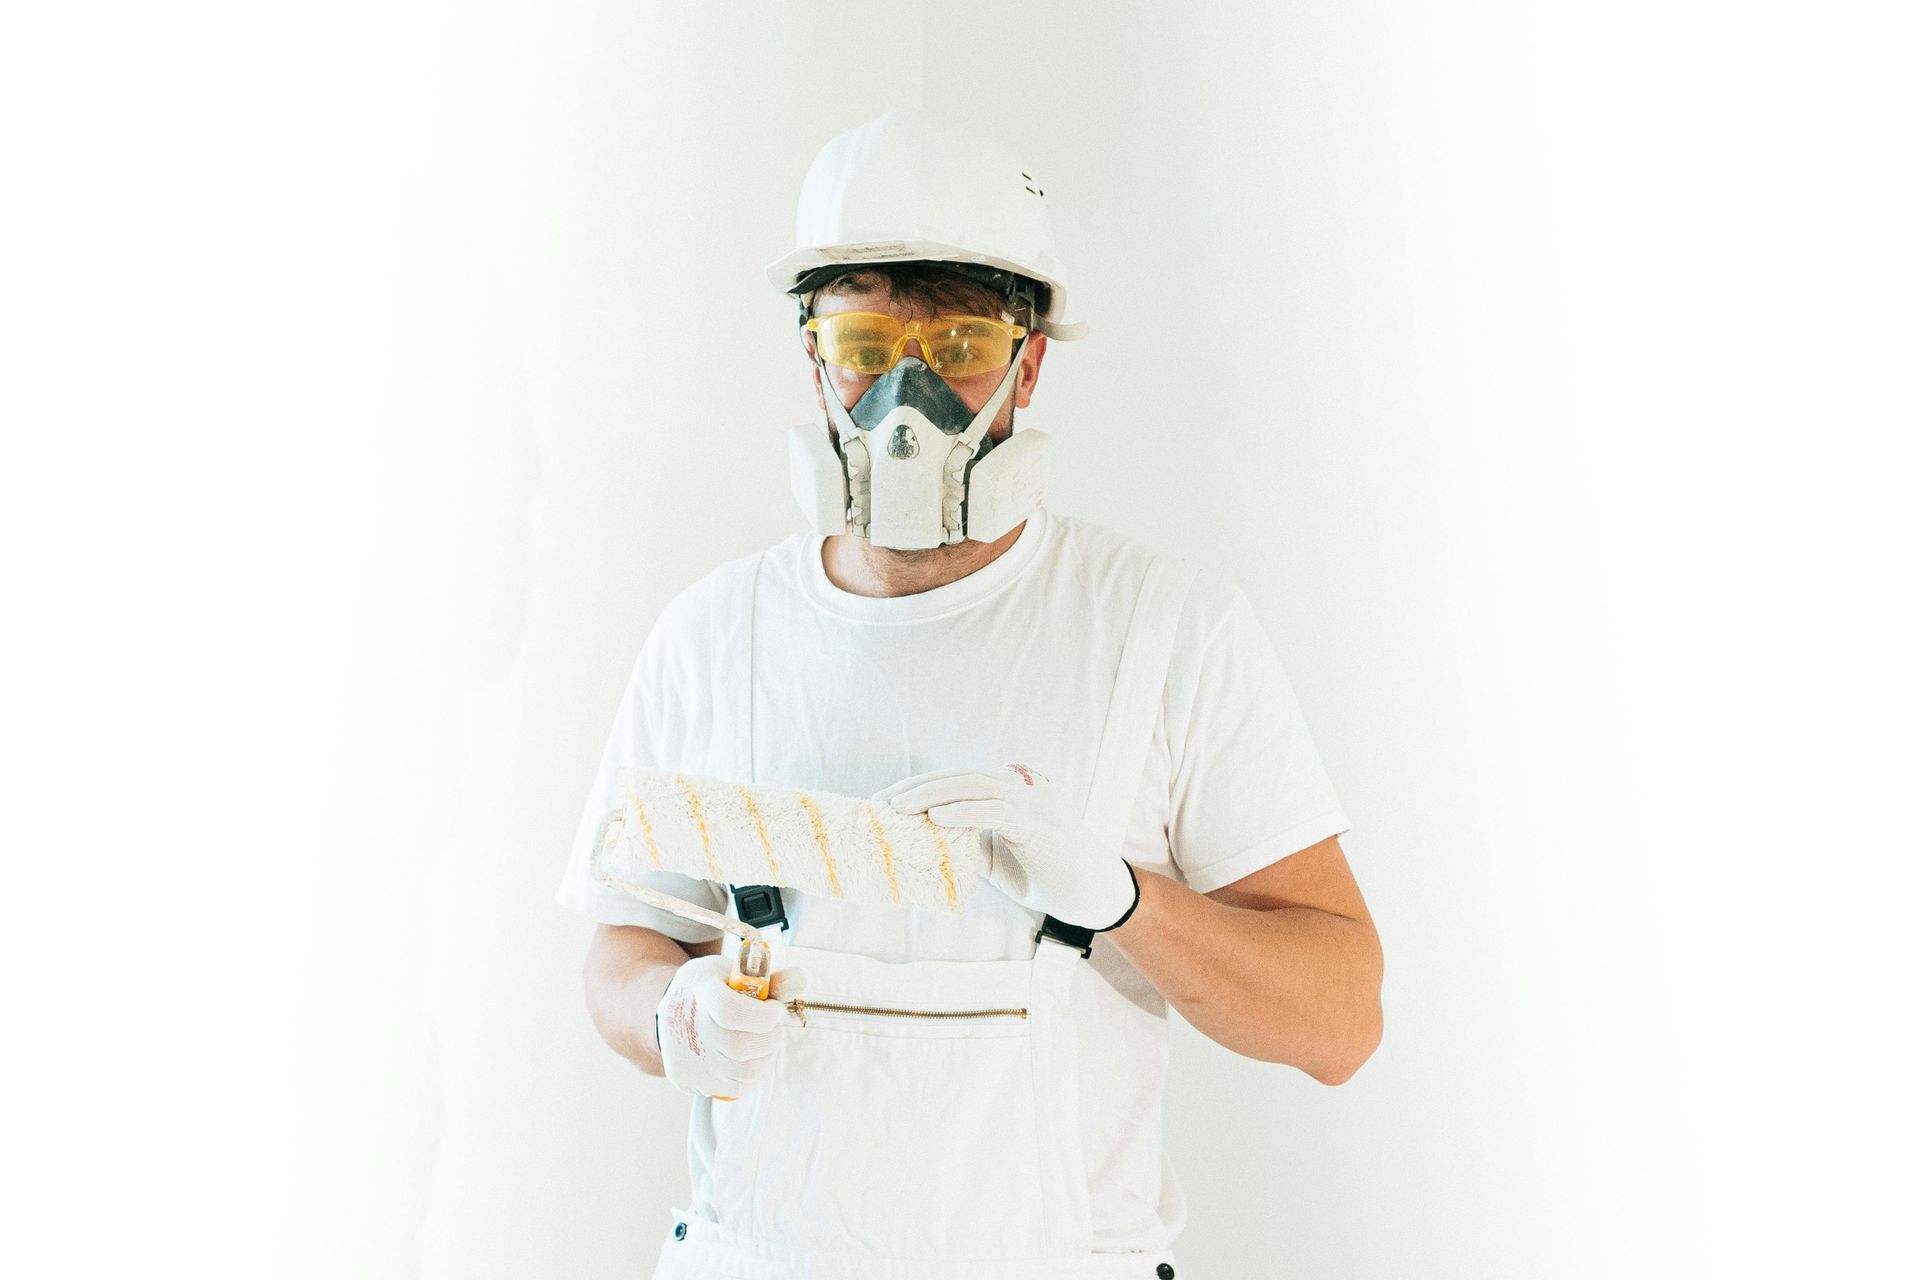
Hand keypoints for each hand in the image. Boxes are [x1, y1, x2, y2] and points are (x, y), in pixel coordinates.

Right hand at [654, 954, 807, 1098]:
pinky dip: (749, 1073)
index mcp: (701, 992)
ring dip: (764, 1057)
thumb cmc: (712, 987)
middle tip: (772, 1026)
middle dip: (771, 1038)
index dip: (763, 1016)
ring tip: (760, 1040)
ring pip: (744, 1073)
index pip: (730, 1012)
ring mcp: (685, 1057)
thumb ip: (770, 979)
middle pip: (740, 1048)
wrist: (667, 1008)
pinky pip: (735, 1088)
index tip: (775, 1009)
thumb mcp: (734, 971)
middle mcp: (688, 1026)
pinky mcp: (686, 1080)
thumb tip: (800, 980)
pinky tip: (744, 1055)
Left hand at [874, 764, 1139, 931]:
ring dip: (932, 795)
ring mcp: (1033, 801)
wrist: (1097, 897)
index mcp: (1011, 791)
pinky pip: (996, 809)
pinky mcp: (1040, 823)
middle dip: (917, 786)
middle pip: (960, 775)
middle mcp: (1022, 787)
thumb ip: (968, 847)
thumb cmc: (1050, 877)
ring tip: (899, 808)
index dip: (920, 786)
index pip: (958, 779)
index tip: (885, 801)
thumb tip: (923, 848)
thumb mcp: (998, 861)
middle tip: (880, 803)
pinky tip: (937, 820)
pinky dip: (964, 812)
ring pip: (975, 785)